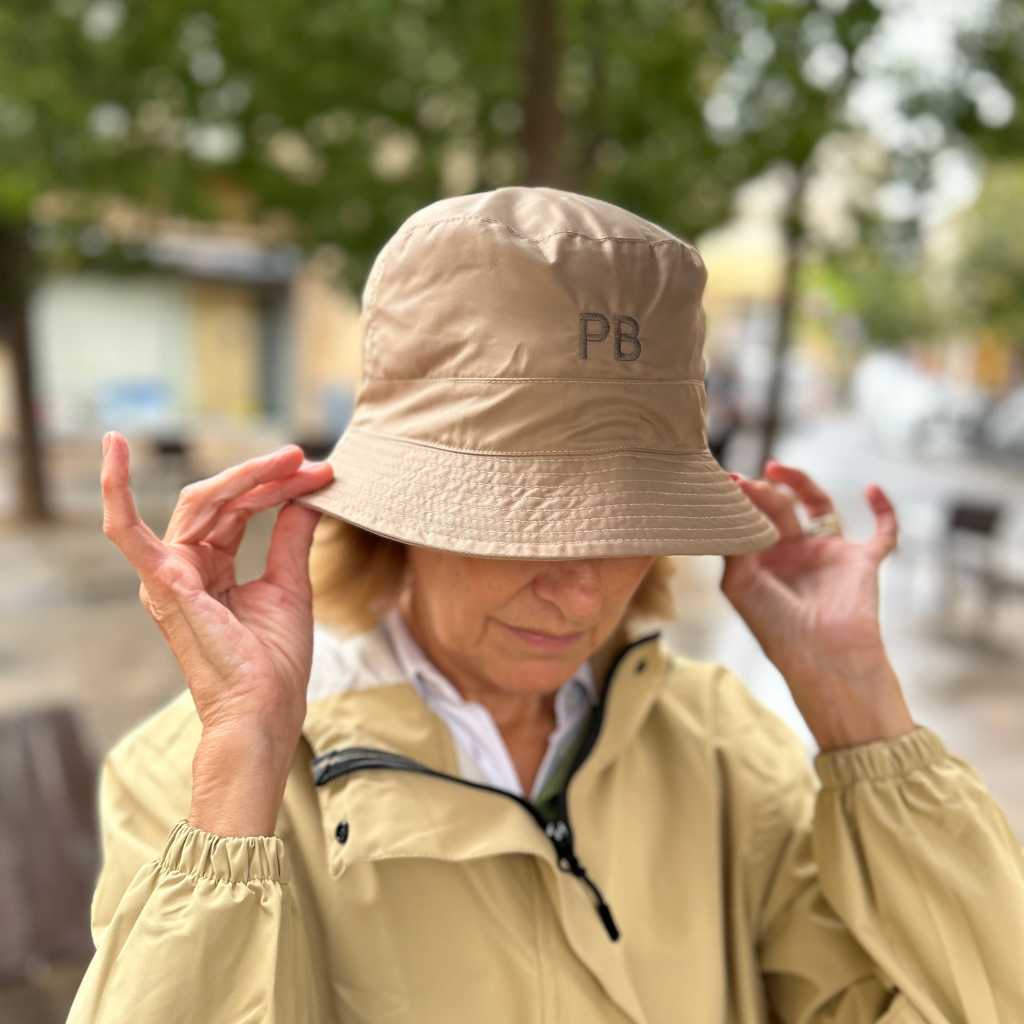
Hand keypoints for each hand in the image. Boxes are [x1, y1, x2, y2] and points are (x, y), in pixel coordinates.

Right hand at [100, 432, 334, 752]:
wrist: (268, 708)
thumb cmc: (275, 660)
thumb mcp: (289, 584)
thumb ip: (291, 535)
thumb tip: (308, 494)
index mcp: (209, 569)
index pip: (238, 509)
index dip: (277, 487)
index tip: (321, 474)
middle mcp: (182, 567)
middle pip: (221, 500)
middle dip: (267, 477)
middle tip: (309, 462)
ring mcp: (168, 574)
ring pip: (201, 502)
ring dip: (248, 476)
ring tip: (292, 459)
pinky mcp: (164, 583)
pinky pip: (125, 530)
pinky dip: (115, 490)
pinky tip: (113, 447)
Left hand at [720, 459, 914, 748]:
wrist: (822, 654)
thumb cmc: (775, 626)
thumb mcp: (739, 583)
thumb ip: (734, 543)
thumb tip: (732, 504)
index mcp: (763, 563)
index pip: (751, 521)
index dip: (741, 501)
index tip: (727, 482)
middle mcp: (794, 555)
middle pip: (779, 508)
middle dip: (763, 491)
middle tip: (747, 480)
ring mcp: (828, 555)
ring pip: (818, 505)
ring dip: (800, 483)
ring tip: (776, 468)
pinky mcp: (862, 560)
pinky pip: (883, 532)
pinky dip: (884, 509)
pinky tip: (871, 488)